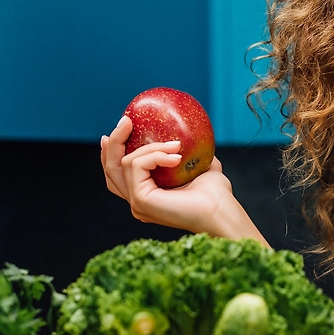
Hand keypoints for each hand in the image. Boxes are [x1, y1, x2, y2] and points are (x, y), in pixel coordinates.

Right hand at [100, 117, 264, 241]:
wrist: (222, 212)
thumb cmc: (217, 195)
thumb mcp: (199, 166)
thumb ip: (189, 153)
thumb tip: (185, 135)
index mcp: (147, 196)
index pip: (118, 176)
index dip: (112, 152)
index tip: (123, 127)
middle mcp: (137, 201)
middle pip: (111, 170)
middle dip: (114, 142)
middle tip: (127, 121)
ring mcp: (136, 203)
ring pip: (125, 162)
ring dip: (151, 147)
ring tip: (176, 145)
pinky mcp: (140, 200)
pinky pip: (137, 165)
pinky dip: (155, 155)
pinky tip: (176, 157)